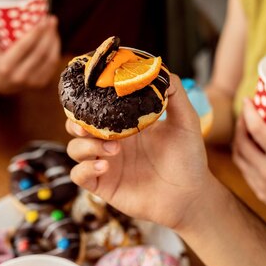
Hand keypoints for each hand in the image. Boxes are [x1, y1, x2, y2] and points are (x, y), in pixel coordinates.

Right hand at [0, 15, 60, 93]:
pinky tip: (54, 39)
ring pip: (49, 59)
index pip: (25, 47)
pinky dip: (55, 51)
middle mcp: (18, 78)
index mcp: (4, 67)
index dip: (37, 32)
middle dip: (49, 34)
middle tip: (51, 19)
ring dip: (54, 41)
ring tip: (53, 26)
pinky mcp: (39, 85)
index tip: (43, 19)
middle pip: (40, 52)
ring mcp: (30, 84)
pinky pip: (52, 66)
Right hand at [66, 75, 212, 230]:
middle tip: (87, 124)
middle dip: (75, 123)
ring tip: (113, 149)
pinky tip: (104, 166)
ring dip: (86, 146)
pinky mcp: (103, 186)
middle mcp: (111, 142)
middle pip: (76, 127)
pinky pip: (79, 175)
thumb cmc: (189, 159)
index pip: (96, 109)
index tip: (88, 92)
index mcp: (124, 125)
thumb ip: (175, 94)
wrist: (190, 195)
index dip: (86, 101)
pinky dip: (85, 168)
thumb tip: (160, 70)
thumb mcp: (186, 121)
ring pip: (75, 150)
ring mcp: (105, 164)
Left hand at [232, 99, 265, 242]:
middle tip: (247, 113)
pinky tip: (249, 149)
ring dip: (238, 140)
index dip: (249, 112)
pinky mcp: (259, 193)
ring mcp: (260, 184)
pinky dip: (242, 156)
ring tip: (245, 129)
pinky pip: (244, 170)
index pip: (257, 131)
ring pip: (238, 157)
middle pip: (241, 142)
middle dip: (241, 124)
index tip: (247, 101)